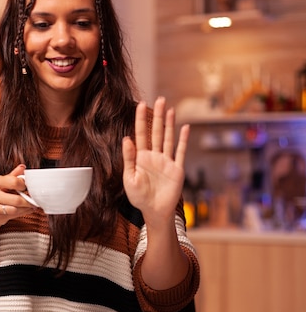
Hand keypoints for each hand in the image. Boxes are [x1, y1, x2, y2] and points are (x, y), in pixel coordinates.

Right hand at [0, 163, 36, 227]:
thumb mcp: (5, 184)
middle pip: (16, 199)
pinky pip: (11, 214)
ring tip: (31, 206)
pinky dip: (21, 213)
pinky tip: (24, 210)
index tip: (28, 188)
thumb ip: (14, 176)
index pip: (14, 182)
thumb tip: (23, 167)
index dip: (24, 186)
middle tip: (34, 201)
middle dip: (28, 201)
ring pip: (15, 208)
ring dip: (26, 208)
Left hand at [122, 97, 188, 227]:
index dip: (140, 119)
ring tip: (169, 108)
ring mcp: (166, 162)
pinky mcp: (176, 169)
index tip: (140, 104)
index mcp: (141, 158)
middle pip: (156, 132)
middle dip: (157, 116)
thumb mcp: (129, 178)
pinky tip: (184, 127)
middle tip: (159, 99)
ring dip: (169, 124)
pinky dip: (183, 140)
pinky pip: (180, 152)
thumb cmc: (139, 197)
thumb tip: (127, 139)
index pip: (140, 134)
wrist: (154, 212)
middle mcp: (154, 156)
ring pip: (168, 138)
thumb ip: (129, 159)